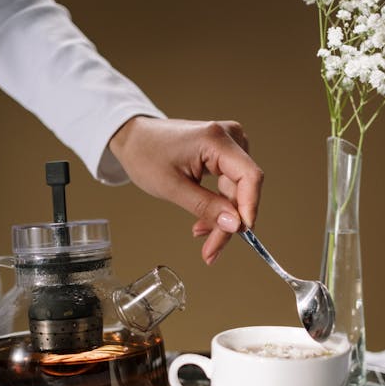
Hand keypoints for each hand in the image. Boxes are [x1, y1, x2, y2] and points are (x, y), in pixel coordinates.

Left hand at [109, 116, 263, 263]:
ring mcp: (227, 144)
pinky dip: (219, 205)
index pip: (249, 176)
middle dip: (229, 221)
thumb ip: (206, 207)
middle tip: (212, 248)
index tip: (240, 232)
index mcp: (215, 139)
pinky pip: (230, 185)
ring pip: (238, 190)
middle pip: (243, 187)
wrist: (134, 139)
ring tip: (203, 235)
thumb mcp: (172, 187)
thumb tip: (234, 225)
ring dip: (223, 216)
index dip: (249, 206)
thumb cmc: (145, 154)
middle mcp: (228, 136)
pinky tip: (205, 220)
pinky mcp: (224, 153)